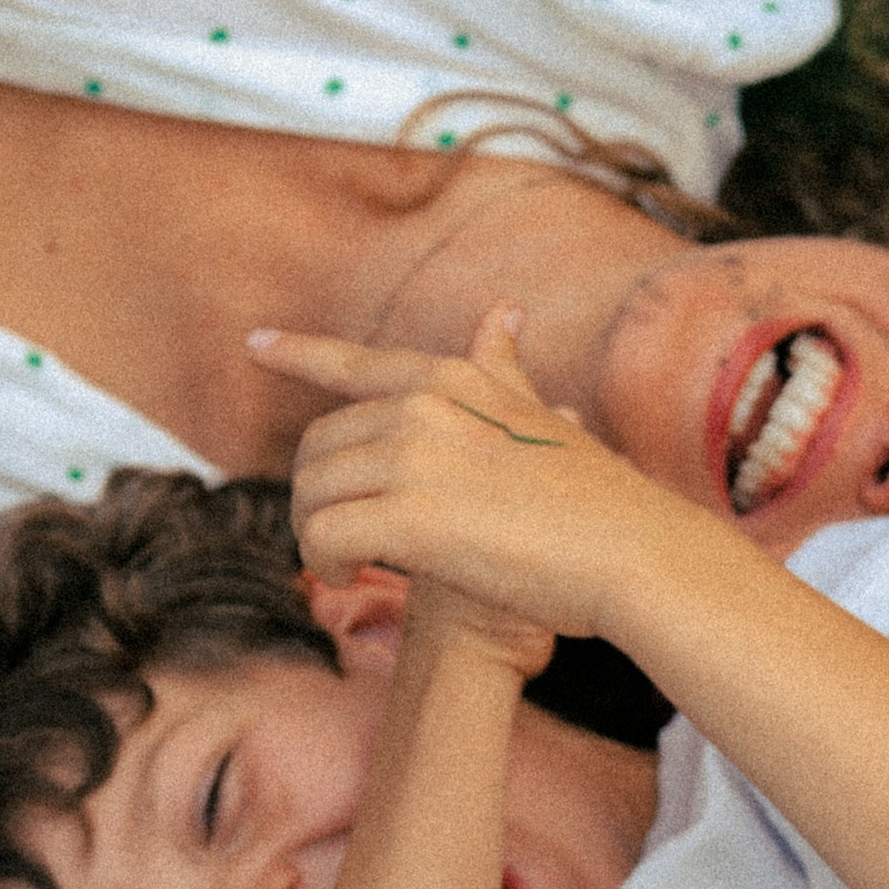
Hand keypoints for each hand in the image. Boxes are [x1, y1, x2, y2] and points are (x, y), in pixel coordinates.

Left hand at [257, 304, 683, 644]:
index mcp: (453, 380)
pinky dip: (324, 564)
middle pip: (317, 445)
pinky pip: (324, 538)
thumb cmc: (597, 500)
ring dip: (316, 535)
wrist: (632, 554)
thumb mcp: (541, 416)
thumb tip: (504, 310)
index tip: (255, 343)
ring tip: (348, 565)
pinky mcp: (409, 518)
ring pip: (311, 494)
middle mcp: (423, 407)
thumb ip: (504, 369)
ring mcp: (414, 459)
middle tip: (343, 538)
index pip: (358, 362)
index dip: (300, 353)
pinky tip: (350, 578)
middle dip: (317, 494)